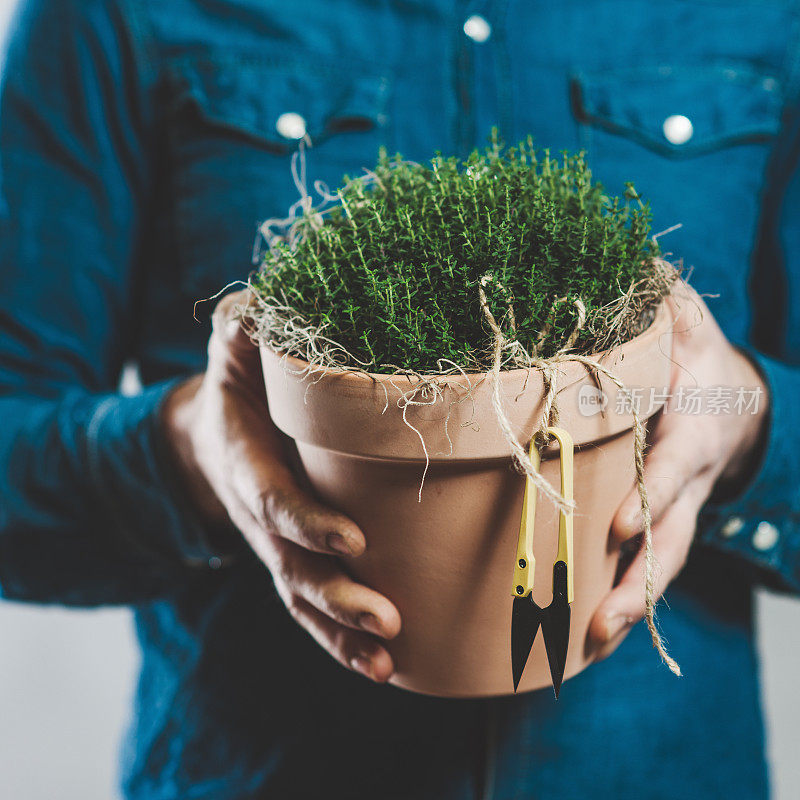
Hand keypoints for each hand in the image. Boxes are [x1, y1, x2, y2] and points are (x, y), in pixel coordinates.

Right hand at [162, 290, 401, 681]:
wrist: (220, 426)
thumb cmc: (241, 377)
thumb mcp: (237, 342)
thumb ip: (246, 326)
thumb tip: (260, 309)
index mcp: (244, 460)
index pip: (270, 499)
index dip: (304, 522)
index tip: (351, 541)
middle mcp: (258, 514)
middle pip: (291, 567)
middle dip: (337, 597)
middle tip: (388, 622)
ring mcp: (276, 543)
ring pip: (303, 599)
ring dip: (343, 634)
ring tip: (388, 660)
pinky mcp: (298, 556)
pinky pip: (314, 606)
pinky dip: (343, 640)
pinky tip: (386, 666)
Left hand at [589, 285, 768, 660]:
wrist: (733, 403)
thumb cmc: (699, 359)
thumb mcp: (688, 322)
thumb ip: (663, 299)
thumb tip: (631, 259)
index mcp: (693, 433)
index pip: (671, 468)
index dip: (650, 495)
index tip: (620, 526)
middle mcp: (687, 483)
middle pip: (671, 540)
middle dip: (641, 582)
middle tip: (603, 620)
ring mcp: (677, 511)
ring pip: (661, 567)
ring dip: (630, 607)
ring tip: (591, 645)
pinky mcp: (660, 524)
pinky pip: (646, 567)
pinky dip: (623, 601)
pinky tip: (584, 637)